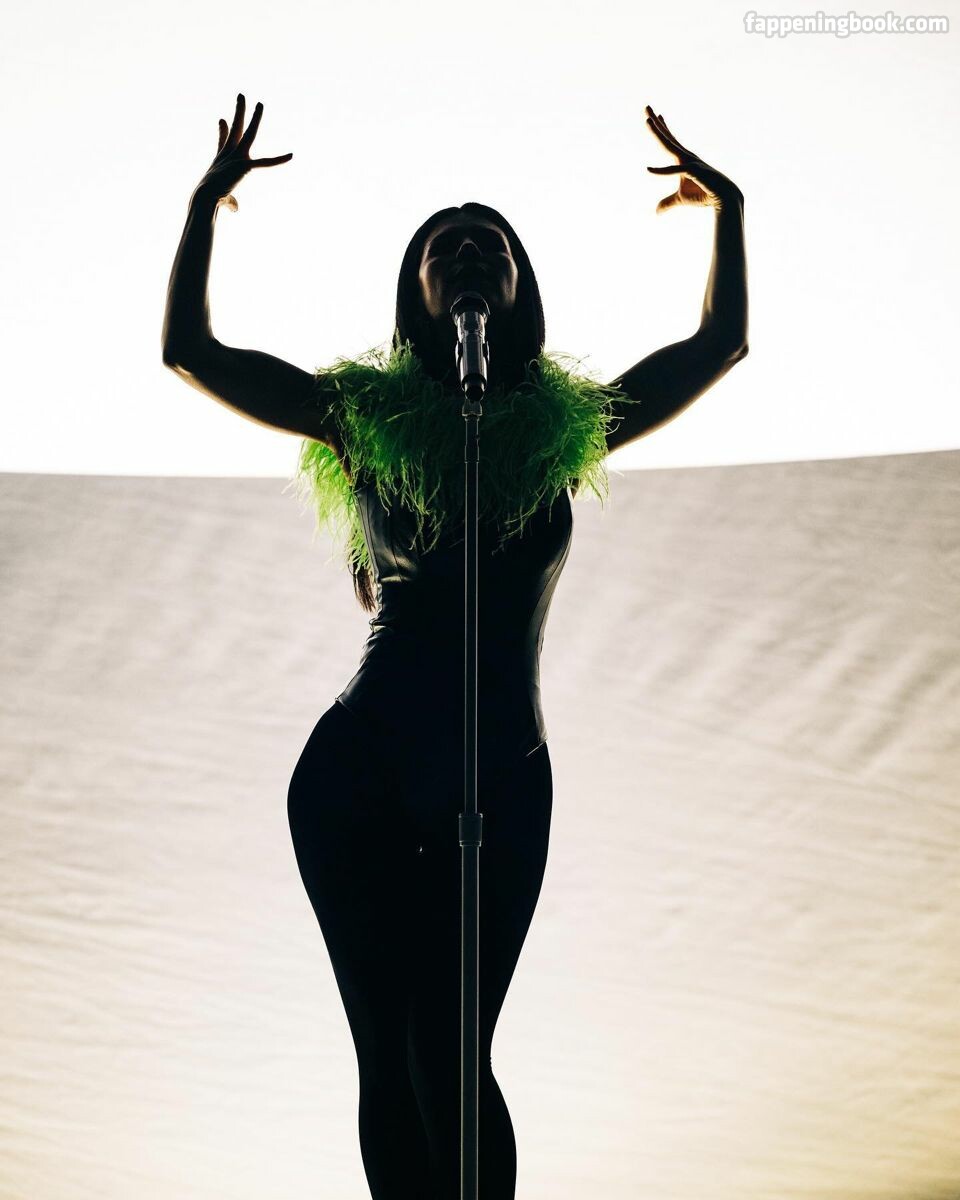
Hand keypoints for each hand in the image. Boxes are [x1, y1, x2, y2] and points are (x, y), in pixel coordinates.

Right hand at [193, 93, 292, 211]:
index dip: (223, 130)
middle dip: (240, 112)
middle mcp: (229, 154)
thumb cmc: (211, 200)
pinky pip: (265, 163)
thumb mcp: (224, 200)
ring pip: (248, 133)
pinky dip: (278, 161)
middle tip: (241, 95)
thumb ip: (231, 203)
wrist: (204, 196)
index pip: (224, 141)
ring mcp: (236, 157)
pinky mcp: (244, 165)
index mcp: (222, 160)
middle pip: (236, 128)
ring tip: (260, 103)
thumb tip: (235, 209)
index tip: (221, 120)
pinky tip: (291, 156)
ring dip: (254, 117)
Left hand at [644, 104, 742, 213]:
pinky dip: (661, 171)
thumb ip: (667, 203)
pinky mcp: (693, 171)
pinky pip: (674, 170)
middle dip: (655, 122)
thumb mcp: (680, 199)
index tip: (656, 116)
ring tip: (648, 121)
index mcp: (684, 159)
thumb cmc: (703, 195)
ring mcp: (690, 161)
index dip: (662, 128)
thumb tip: (656, 212)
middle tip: (646, 107)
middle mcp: (687, 156)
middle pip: (667, 137)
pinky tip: (648, 170)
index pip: (670, 141)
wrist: (724, 198)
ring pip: (670, 146)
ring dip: (658, 133)